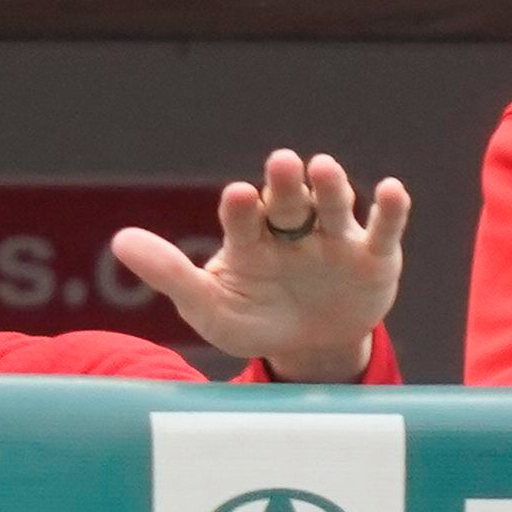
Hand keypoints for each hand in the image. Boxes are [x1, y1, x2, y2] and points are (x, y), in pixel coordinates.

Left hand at [109, 149, 408, 382]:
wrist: (313, 348)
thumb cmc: (255, 322)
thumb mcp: (210, 308)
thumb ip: (170, 274)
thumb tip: (119, 240)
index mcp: (251, 239)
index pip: (244, 218)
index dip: (242, 208)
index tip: (238, 196)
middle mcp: (294, 230)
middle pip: (290, 201)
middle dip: (286, 182)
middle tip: (282, 163)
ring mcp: (335, 239)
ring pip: (334, 205)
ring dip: (330, 185)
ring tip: (323, 167)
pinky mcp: (375, 256)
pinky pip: (383, 229)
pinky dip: (391, 209)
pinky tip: (391, 190)